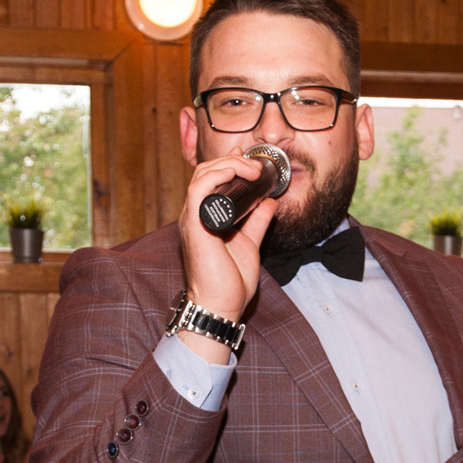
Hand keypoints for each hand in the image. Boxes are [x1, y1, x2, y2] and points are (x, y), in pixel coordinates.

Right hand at [173, 151, 281, 356]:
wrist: (222, 305)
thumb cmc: (230, 281)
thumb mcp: (250, 243)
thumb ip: (258, 221)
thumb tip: (270, 201)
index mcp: (206, 217)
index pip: (210, 179)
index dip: (228, 162)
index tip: (249, 157)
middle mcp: (195, 214)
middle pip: (206, 171)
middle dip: (232, 160)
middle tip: (256, 166)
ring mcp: (192, 219)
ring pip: (202, 175)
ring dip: (228, 164)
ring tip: (251, 169)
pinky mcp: (194, 225)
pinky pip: (199, 189)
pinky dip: (217, 175)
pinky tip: (235, 171)